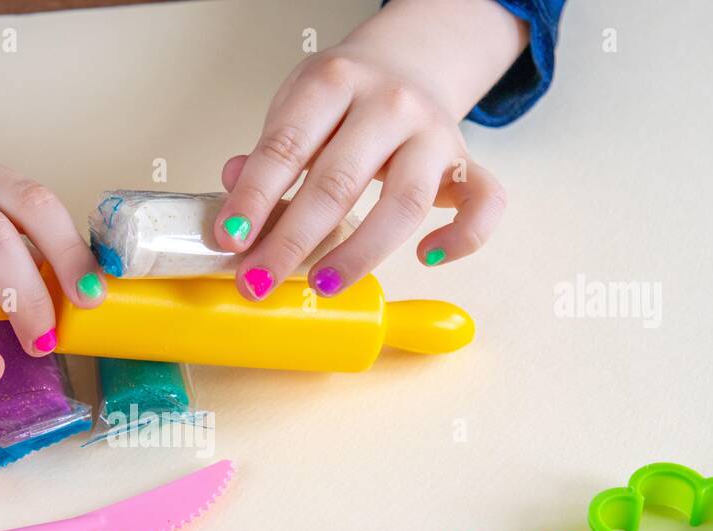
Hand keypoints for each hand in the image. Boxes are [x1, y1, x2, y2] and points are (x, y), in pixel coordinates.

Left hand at [215, 0, 523, 299]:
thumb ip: (269, 155)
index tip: (229, 240)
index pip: (286, 146)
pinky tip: (426, 258)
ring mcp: (432, 134)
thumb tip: (232, 204)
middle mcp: (389, 104)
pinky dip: (462, 238)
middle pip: (337, 181)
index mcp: (334, 83)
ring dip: (359, 253)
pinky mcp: (466, 163)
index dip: (253, 197)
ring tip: (321, 286)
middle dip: (292, 240)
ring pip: (403, 202)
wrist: (408, 63)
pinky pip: (483, 203)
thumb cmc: (343, 100)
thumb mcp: (296, 108)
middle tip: (258, 280)